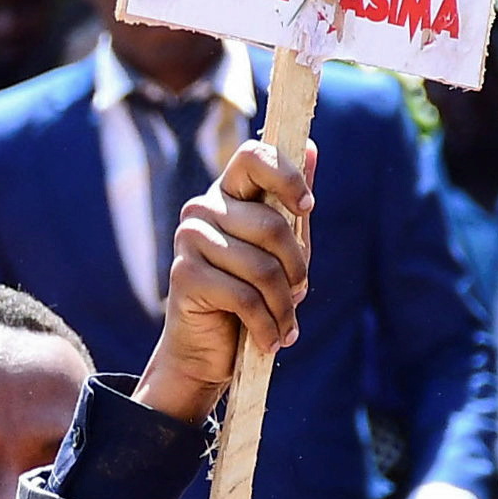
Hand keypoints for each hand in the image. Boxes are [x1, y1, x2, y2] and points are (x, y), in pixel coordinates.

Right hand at [136, 138, 315, 422]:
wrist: (207, 351)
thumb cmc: (249, 293)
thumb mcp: (280, 249)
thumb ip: (292, 203)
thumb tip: (313, 147)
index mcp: (228, 194)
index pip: (253, 156)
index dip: (286, 176)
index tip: (307, 207)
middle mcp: (203, 209)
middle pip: (272, 224)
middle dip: (297, 268)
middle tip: (299, 294)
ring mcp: (189, 240)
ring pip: (262, 267)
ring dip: (284, 306)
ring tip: (286, 326)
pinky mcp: (184, 275)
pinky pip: (244, 297)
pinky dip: (267, 325)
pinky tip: (270, 340)